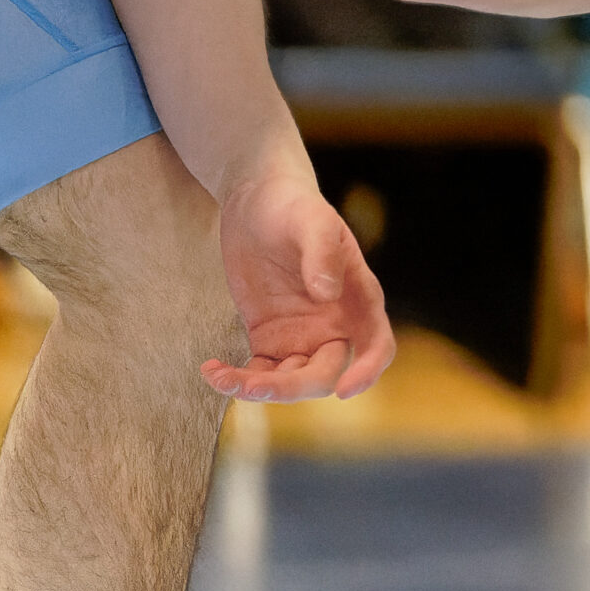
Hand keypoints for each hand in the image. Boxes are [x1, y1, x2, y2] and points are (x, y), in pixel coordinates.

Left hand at [205, 170, 394, 401]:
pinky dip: (238, 380)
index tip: (345, 390)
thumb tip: (327, 294)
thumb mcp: (311, 221)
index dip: (368, 370)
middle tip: (252, 385)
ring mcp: (301, 334)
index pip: (376, 343)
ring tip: (220, 376)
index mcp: (358, 298)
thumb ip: (321, 254)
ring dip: (259, 389)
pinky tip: (213, 370)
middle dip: (292, 387)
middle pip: (326, 373)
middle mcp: (335, 323)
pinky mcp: (268, 338)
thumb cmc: (294, 205)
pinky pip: (259, 372)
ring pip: (290, 381)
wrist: (258, 200)